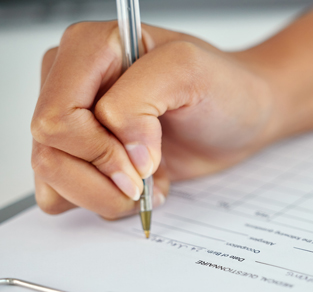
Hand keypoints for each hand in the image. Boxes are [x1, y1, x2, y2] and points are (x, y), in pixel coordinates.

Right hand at [31, 21, 277, 218]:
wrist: (241, 116)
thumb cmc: (223, 88)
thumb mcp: (190, 72)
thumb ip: (139, 101)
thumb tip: (119, 150)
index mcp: (89, 49)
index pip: (56, 116)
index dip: (96, 150)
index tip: (144, 162)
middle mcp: (73, 84)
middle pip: (49, 152)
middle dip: (103, 180)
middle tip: (148, 176)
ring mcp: (77, 123)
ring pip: (51, 179)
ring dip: (106, 194)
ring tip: (150, 180)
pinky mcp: (86, 155)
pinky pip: (65, 194)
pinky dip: (106, 200)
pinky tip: (140, 184)